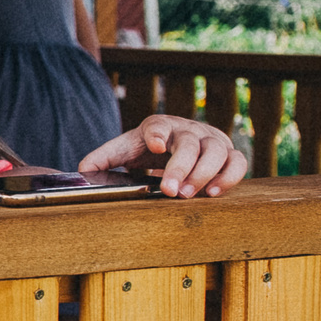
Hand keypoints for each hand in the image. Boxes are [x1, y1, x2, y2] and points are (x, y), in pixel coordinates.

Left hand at [78, 114, 249, 198]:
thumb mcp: (125, 151)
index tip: (156, 144)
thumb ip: (103, 160)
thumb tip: (82, 171)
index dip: (158, 133)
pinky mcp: (230, 154)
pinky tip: (214, 193)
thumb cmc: (148, 149)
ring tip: (188, 195)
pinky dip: (230, 177)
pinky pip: (238, 162)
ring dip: (204, 174)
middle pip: (191, 143)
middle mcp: (188, 130)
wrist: (178, 145)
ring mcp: (212, 141)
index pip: (159, 125)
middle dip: (180, 167)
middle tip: (170, 190)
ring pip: (218, 151)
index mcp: (160, 127)